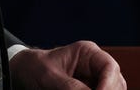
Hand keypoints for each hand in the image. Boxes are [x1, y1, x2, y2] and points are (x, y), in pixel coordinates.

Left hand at [9, 41, 125, 89]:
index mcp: (87, 52)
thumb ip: (70, 88)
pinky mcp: (90, 89)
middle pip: (115, 82)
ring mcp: (94, 79)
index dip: (109, 84)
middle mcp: (95, 65)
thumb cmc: (34, 68)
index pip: (109, 67)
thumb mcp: (50, 77)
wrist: (24, 72)